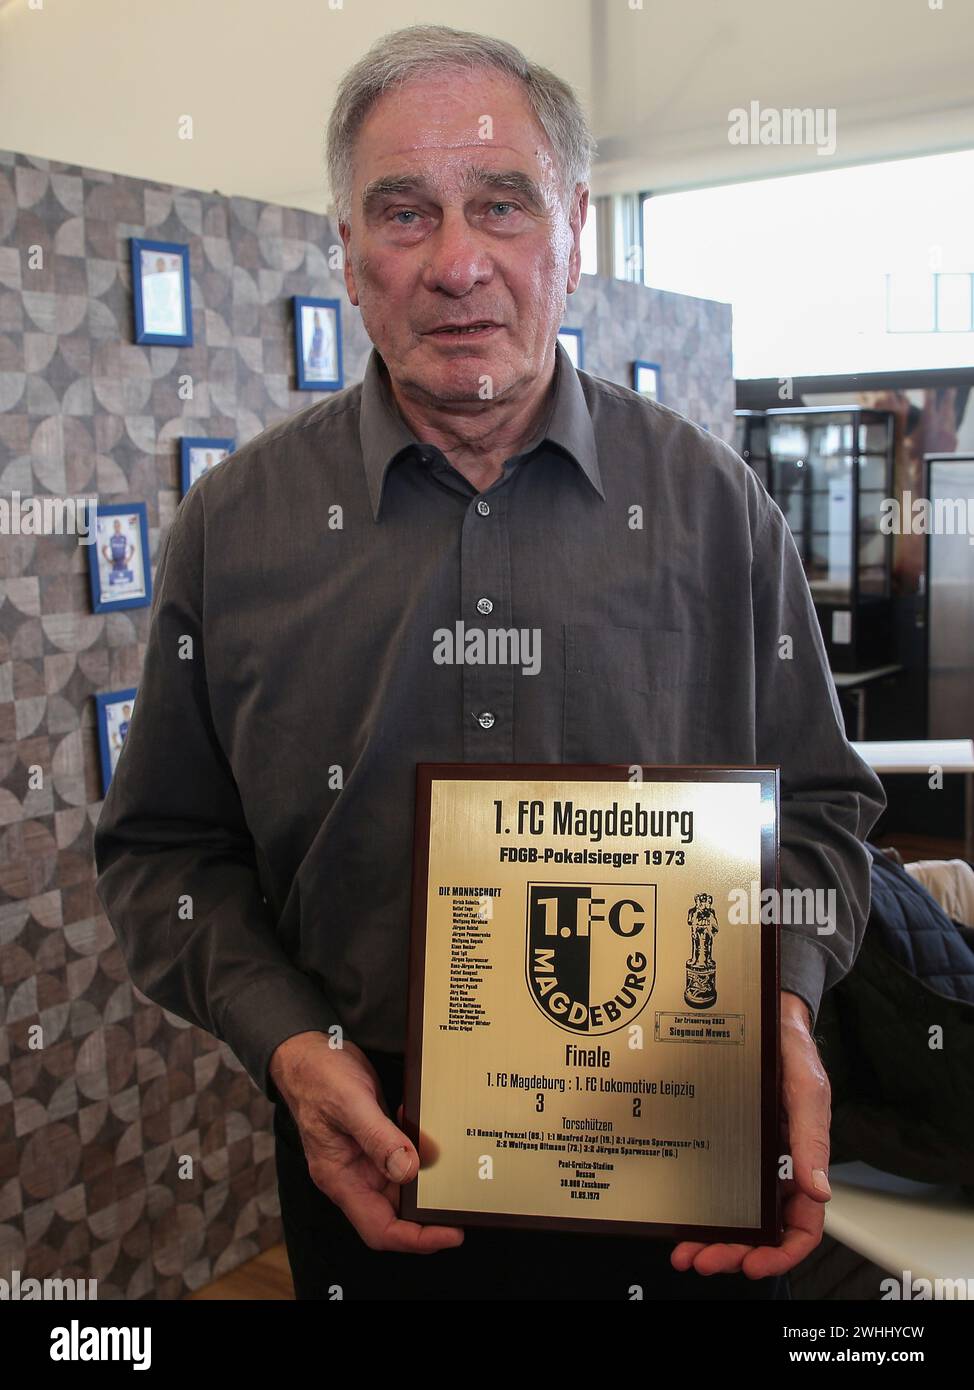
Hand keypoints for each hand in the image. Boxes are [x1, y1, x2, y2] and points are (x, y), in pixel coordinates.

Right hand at [269, 1031, 464, 1253]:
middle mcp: (353, 1176)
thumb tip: (408, 1170)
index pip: (380, 1228)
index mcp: (340, 1178)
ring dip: (428, 1180)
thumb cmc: (318, 1077)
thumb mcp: (350, 1103)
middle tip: (465, 1203)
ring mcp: (364, 1160)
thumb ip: (377, 1138)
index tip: (451, 1233)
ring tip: (456, 1172)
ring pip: (403, 1186)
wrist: (308, 1053)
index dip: (416, 1238)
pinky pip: (402, 1158)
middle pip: (396, 1214)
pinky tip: (431, 1135)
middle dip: (430, 1213)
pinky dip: (421, 1151)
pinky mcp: (376, 1142)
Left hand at [670, 991, 830, 1278]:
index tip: (756, 1264)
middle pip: (763, 1229)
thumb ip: (812, 1139)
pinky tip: (681, 1219)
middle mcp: (776, 1166)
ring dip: (715, 1239)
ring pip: (737, 1214)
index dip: (782, 1252)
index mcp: (804, 1160)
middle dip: (737, 1253)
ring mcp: (749, 1158)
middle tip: (706, 1262)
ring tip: (688, 1253)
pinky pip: (715, 1187)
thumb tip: (819, 1191)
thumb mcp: (807, 1090)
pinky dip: (700, 1209)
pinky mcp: (725, 1145)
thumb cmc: (792, 1051)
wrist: (763, 1016)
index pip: (804, 1224)